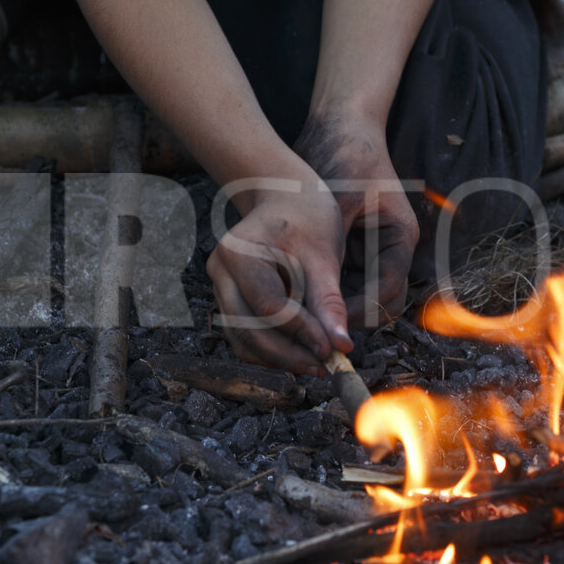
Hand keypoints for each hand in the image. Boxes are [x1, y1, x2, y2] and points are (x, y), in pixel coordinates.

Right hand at [205, 178, 352, 374]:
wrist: (288, 197)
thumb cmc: (308, 217)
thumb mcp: (323, 255)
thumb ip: (329, 301)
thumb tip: (341, 347)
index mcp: (239, 252)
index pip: (268, 305)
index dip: (301, 332)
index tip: (333, 349)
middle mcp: (221, 271)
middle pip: (248, 329)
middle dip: (288, 353)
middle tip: (326, 366)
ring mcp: (221, 287)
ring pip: (243, 339)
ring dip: (279, 358)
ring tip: (318, 363)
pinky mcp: (231, 299)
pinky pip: (245, 336)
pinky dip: (270, 350)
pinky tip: (302, 353)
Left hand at [295, 113, 418, 327]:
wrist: (338, 129)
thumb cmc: (345, 157)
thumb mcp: (339, 203)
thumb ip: (334, 249)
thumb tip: (321, 294)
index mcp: (400, 238)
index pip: (387, 291)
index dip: (359, 311)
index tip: (329, 322)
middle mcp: (390, 249)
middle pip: (381, 302)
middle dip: (350, 317)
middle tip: (315, 329)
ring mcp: (371, 250)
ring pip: (361, 297)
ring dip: (337, 307)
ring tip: (305, 318)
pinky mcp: (351, 249)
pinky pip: (342, 282)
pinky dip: (325, 291)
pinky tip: (298, 296)